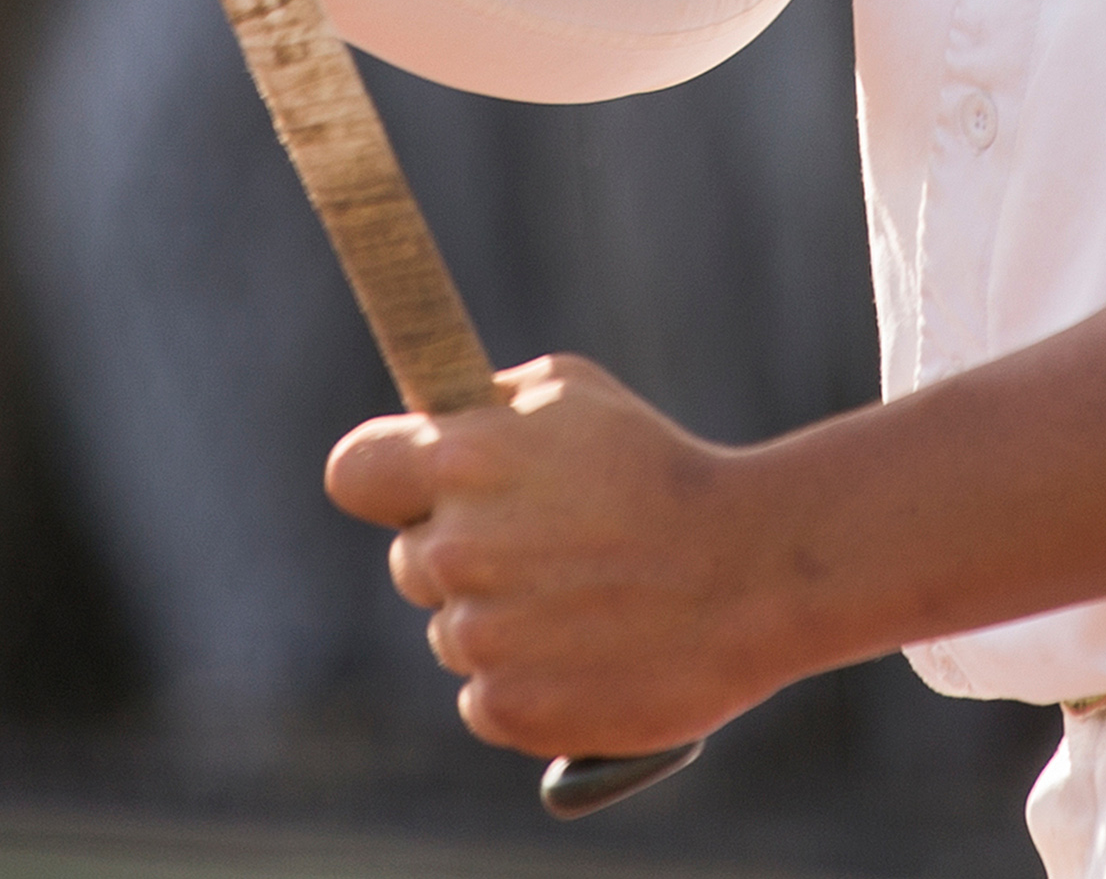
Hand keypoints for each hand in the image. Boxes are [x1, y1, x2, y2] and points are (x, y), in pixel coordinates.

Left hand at [326, 357, 790, 762]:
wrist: (751, 572)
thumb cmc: (664, 470)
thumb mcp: (574, 397)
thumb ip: (488, 413)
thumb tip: (433, 432)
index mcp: (463, 460)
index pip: (353, 474)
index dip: (386, 481)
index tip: (414, 490)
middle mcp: (457, 550)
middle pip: (412, 561)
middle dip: (463, 554)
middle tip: (546, 548)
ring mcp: (479, 636)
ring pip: (452, 632)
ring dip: (499, 621)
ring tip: (584, 600)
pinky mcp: (508, 708)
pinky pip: (484, 697)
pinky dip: (525, 683)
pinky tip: (585, 652)